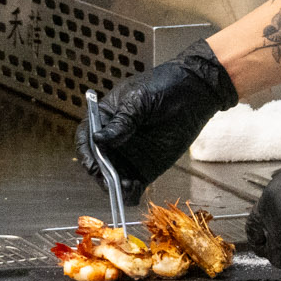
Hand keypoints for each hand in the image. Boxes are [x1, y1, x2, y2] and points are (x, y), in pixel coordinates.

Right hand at [80, 40, 237, 199]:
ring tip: (125, 186)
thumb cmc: (164, 86)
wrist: (194, 91)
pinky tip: (134, 190)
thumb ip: (122, 121)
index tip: (92, 163)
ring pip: (113, 178)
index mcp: (106, 119)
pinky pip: (133, 187)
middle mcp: (114, 140)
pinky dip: (130, 194)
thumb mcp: (139, 99)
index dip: (86, 152)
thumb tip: (99, 139)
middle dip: (100, 174)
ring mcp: (130, 155)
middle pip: (98, 163)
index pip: (87, 138)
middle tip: (109, 179)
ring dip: (114, 187)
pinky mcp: (146, 168)